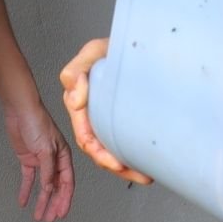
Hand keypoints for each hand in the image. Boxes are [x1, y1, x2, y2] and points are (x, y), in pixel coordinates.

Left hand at [3, 97, 75, 221]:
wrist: (20, 111)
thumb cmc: (38, 123)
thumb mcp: (46, 149)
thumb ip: (48, 170)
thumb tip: (49, 189)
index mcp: (64, 157)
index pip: (67, 183)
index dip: (65, 199)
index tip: (61, 213)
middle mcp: (54, 161)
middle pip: (55, 187)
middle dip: (53, 204)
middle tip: (49, 219)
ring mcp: (41, 161)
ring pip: (42, 186)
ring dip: (41, 201)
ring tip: (38, 216)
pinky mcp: (28, 160)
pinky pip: (28, 179)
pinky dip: (26, 190)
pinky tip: (23, 201)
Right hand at [57, 37, 150, 184]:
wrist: (131, 44)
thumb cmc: (108, 48)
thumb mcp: (92, 52)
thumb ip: (76, 71)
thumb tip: (75, 99)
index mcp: (80, 105)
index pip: (86, 137)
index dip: (100, 154)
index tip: (118, 164)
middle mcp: (91, 116)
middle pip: (100, 151)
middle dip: (119, 168)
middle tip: (143, 177)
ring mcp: (106, 119)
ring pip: (112, 151)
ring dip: (128, 168)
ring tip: (147, 176)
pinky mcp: (121, 119)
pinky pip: (123, 142)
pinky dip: (134, 155)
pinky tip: (147, 162)